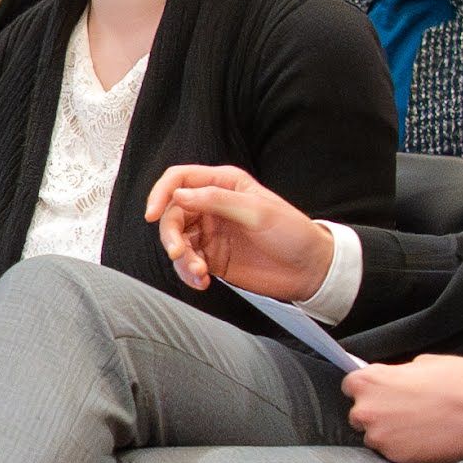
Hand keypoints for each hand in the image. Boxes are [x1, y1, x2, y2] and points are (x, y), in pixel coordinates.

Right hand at [146, 163, 331, 299]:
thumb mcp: (257, 211)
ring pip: (177, 241)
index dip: (161, 194)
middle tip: (180, 254)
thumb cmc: (293, 232)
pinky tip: (202, 281)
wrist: (310, 269)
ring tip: (199, 272)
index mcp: (223, 183)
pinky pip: (188, 264)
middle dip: (171, 235)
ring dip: (181, 259)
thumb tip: (179, 195)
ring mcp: (211, 233)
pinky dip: (189, 274)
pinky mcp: (213, 258)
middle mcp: (212, 206)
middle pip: (172, 214)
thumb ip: (216, 200)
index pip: (180, 180)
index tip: (151, 214)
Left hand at [341, 353, 462, 462]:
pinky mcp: (395, 456)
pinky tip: (424, 437)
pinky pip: (393, 452)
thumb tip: (391, 381)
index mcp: (369, 381)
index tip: (378, 393)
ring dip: (390, 432)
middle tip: (405, 410)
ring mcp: (379, 436)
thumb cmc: (456, 381)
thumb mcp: (420, 363)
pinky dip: (404, 447)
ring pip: (376, 436)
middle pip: (360, 415)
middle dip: (378, 413)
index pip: (350, 387)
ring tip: (419, 424)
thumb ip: (395, 375)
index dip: (367, 390)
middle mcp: (366, 410)